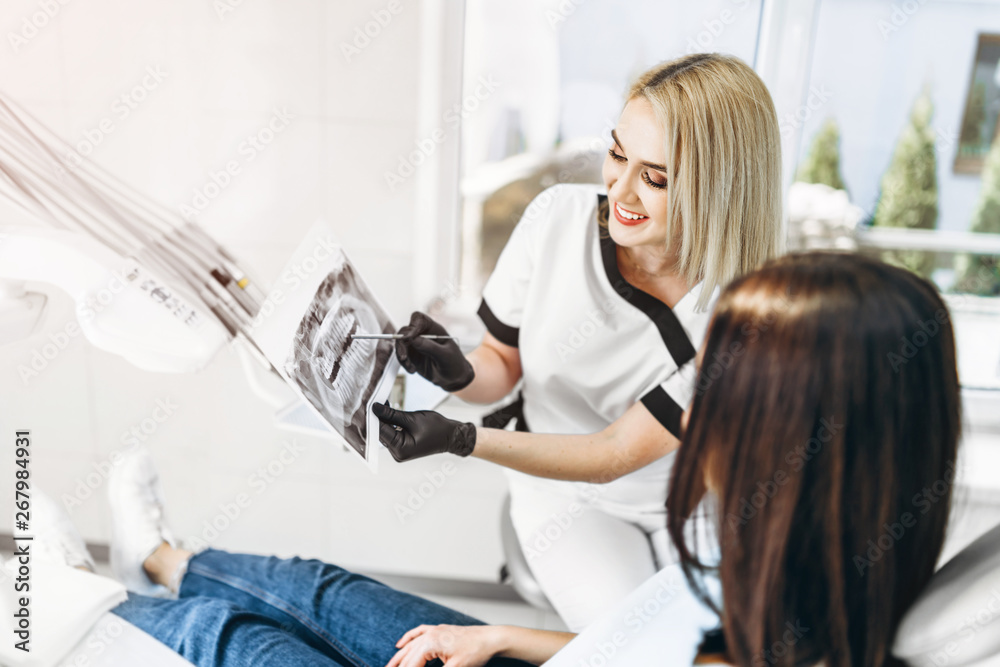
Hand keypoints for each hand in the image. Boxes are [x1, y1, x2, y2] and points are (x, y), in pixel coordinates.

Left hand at [372, 403, 475, 461]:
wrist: (450, 435)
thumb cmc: (436, 428)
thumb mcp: (412, 419)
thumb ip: (392, 414)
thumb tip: (374, 408)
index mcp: (400, 449)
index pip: (380, 431)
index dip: (373, 416)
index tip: (369, 402)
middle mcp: (397, 454)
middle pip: (381, 433)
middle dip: (378, 417)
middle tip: (374, 399)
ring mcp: (399, 451)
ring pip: (385, 432)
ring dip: (383, 418)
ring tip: (382, 403)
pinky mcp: (401, 446)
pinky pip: (391, 433)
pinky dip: (389, 423)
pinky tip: (388, 410)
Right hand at [385, 624, 500, 666]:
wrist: (491, 639)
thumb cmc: (476, 652)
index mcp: (430, 643)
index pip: (410, 664)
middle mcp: (429, 634)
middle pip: (407, 655)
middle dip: (398, 666)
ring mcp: (434, 631)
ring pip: (410, 645)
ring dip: (399, 656)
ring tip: (389, 666)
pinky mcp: (440, 631)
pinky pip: (418, 633)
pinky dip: (408, 639)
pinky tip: (400, 644)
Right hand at [396, 312, 474, 391]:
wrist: (453, 379)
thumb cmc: (454, 364)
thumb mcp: (446, 356)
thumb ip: (431, 347)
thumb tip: (414, 339)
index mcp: (434, 330)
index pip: (420, 319)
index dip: (413, 325)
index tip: (410, 337)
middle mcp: (423, 334)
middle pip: (406, 330)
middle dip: (402, 342)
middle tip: (404, 356)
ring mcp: (416, 344)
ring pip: (400, 343)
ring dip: (401, 355)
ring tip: (410, 367)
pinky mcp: (411, 355)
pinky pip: (401, 355)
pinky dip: (404, 363)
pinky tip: (412, 370)